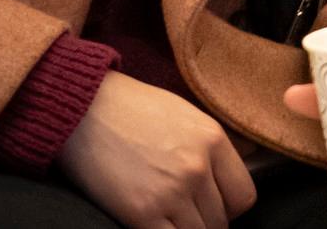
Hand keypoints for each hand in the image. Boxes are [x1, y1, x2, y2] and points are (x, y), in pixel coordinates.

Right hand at [56, 71, 257, 228]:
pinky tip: (154, 224)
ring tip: (167, 216)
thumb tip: (235, 175)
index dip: (228, 206)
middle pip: (220, 221)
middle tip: (183, 211)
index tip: (213, 205)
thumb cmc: (131, 110)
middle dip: (204, 221)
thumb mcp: (186, 115)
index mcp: (212, 139)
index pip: (243, 196)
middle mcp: (197, 167)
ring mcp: (170, 192)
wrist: (82, 109)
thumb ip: (212, 148)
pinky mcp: (142, 213)